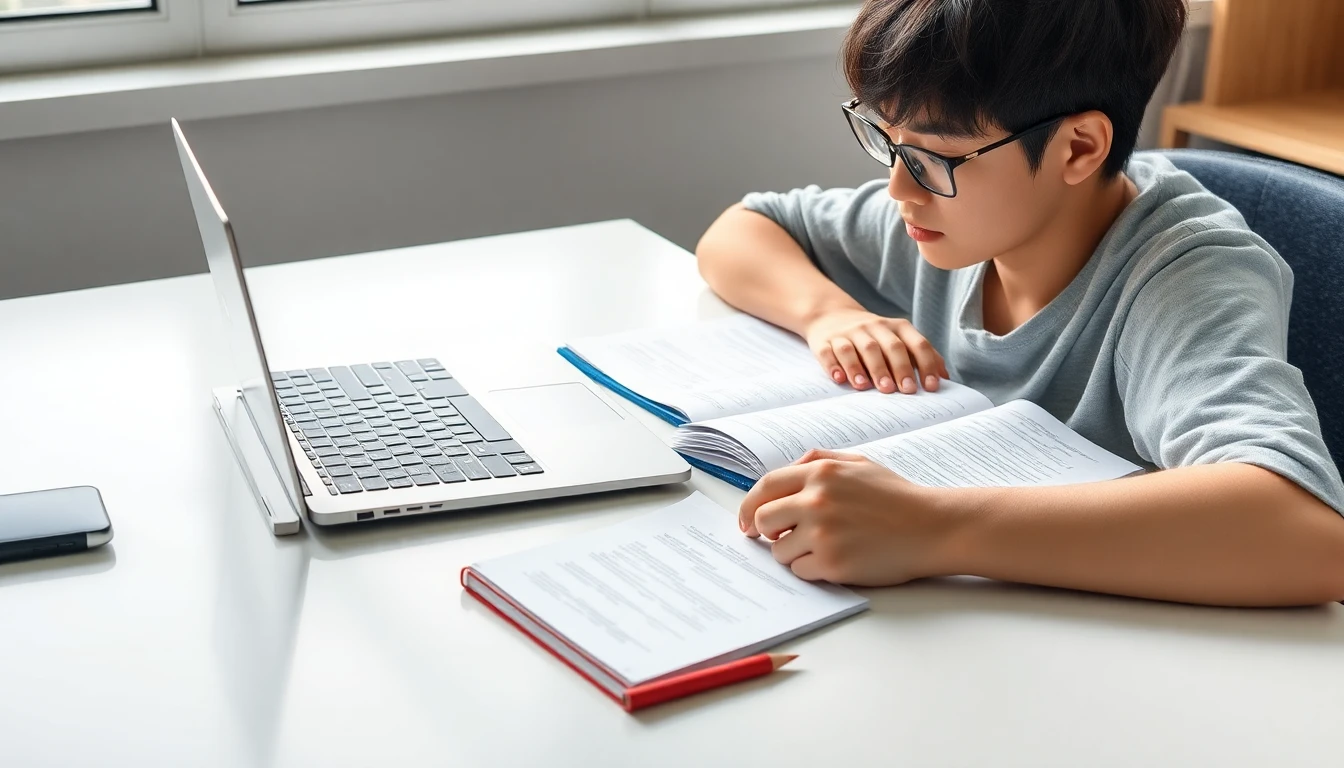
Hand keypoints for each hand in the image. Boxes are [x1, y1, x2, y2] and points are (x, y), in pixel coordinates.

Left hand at [738, 449, 963, 585]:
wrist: (932, 527)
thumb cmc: (896, 497)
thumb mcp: (858, 463)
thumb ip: (818, 460)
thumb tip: (784, 474)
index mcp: (820, 472)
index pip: (765, 487)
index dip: (748, 506)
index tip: (745, 521)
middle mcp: (817, 500)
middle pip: (763, 520)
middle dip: (769, 532)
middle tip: (784, 537)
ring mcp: (823, 533)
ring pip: (779, 552)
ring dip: (793, 553)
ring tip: (824, 548)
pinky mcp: (833, 563)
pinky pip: (801, 571)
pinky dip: (812, 570)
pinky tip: (837, 560)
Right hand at [803, 309, 946, 393]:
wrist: (830, 315)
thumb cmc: (873, 336)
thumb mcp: (898, 338)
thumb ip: (920, 354)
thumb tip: (944, 377)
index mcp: (896, 327)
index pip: (917, 344)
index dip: (926, 364)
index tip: (931, 386)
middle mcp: (873, 327)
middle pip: (889, 346)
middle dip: (898, 368)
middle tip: (904, 391)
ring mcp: (848, 333)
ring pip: (860, 348)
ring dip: (866, 368)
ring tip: (869, 388)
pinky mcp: (825, 341)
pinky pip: (830, 352)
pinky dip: (834, 365)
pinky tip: (840, 379)